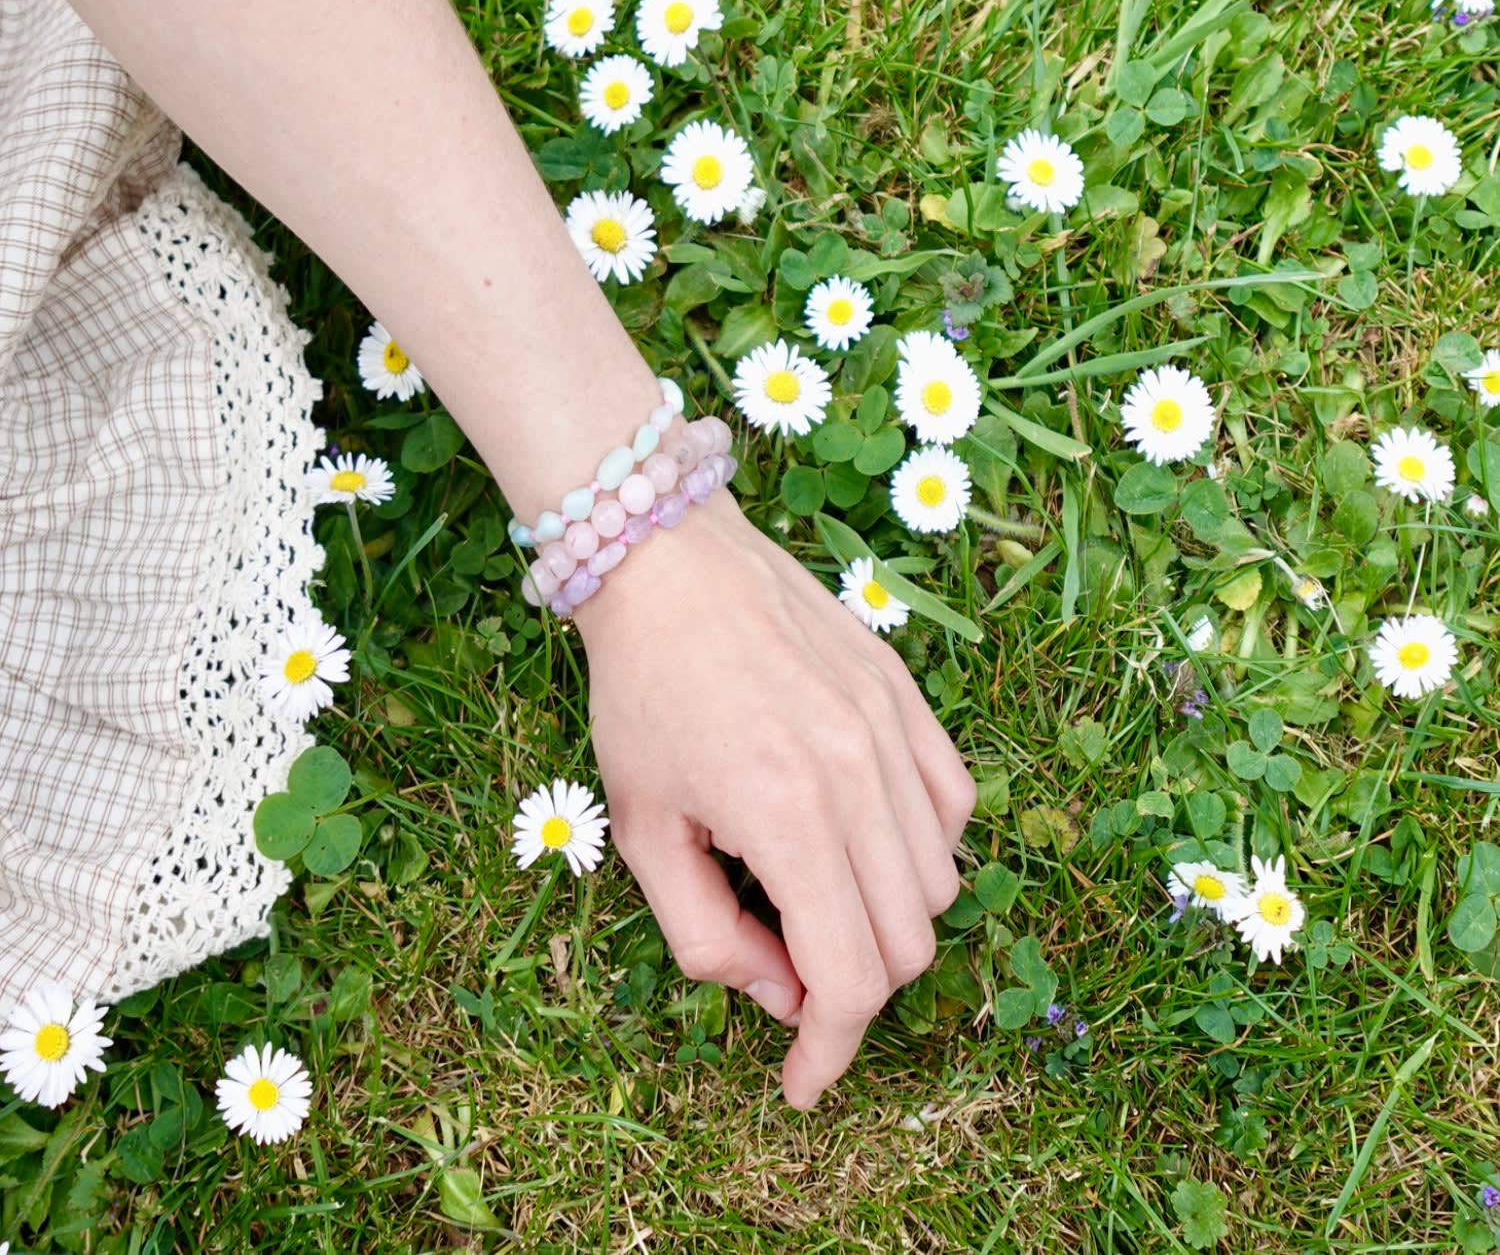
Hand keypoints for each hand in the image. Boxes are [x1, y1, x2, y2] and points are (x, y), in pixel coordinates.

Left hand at [574, 490, 974, 1108]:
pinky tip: (863, 837)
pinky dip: (922, 848)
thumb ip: (706, 936)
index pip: (851, 979)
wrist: (670, 564)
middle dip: (853, 990)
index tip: (802, 1082)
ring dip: (888, 920)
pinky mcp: (909, 698)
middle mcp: (860, 777)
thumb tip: (782, 994)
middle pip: (908, 943)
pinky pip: (955, 805)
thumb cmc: (641, 695)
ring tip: (815, 894)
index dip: (830, 1051)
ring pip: (941, 882)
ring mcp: (894, 732)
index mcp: (786, 816)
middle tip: (790, 974)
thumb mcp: (641, 830)